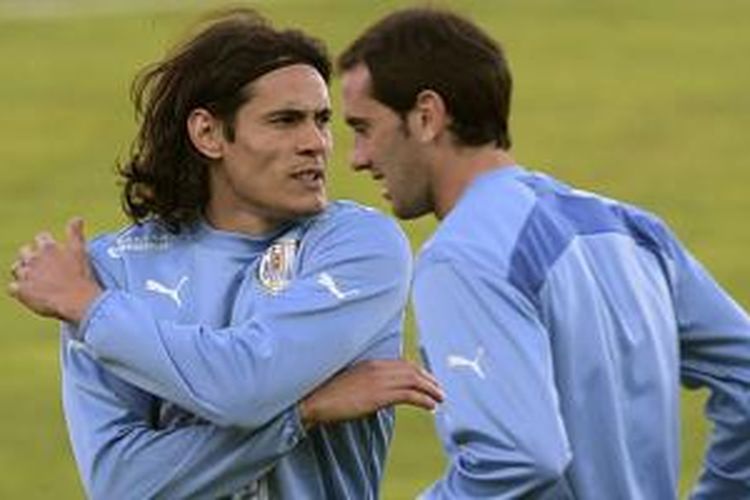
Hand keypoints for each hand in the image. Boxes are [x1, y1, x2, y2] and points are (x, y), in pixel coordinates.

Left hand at [8, 217, 101, 322]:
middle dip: (31, 256)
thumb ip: (75, 232)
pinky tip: (26, 292)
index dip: (46, 243)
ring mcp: (26, 275)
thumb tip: (77, 218)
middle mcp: (34, 259)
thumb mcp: (80, 250)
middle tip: (42, 265)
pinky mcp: (22, 291)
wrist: (77, 300)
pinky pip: (13, 288)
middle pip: (25, 252)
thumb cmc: (80, 276)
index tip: (52, 250)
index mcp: (48, 248)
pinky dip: (18, 289)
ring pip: (16, 268)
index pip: (41, 238)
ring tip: (33, 278)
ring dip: (22, 271)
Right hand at [299, 359, 443, 429]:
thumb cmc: (330, 393)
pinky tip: (431, 406)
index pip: (403, 363)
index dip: (419, 371)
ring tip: (440, 399)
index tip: (428, 379)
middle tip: (439, 390)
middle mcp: (378, 368)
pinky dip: (423, 400)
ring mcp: (380, 381)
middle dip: (429, 379)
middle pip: (412, 370)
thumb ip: (369, 380)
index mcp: (372, 362)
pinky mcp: (380, 395)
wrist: (316, 399)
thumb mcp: (352, 380)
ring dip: (431, 390)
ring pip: (414, 381)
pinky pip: (409, 395)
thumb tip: (381, 390)